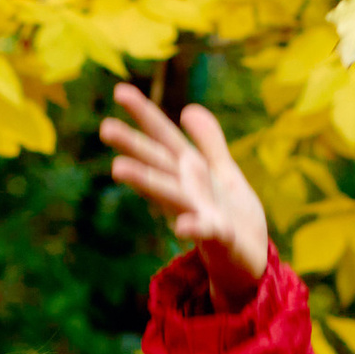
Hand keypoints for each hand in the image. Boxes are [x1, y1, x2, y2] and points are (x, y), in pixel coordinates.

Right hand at [106, 85, 268, 298]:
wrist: (250, 263)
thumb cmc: (234, 217)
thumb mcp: (224, 172)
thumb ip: (209, 142)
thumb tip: (187, 109)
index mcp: (190, 172)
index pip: (164, 138)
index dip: (145, 114)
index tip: (120, 90)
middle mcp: (187, 191)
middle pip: (157, 163)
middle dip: (133, 146)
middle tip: (104, 128)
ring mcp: (200, 215)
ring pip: (169, 194)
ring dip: (145, 181)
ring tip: (118, 169)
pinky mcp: (220, 239)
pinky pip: (206, 231)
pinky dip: (194, 227)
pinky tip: (183, 226)